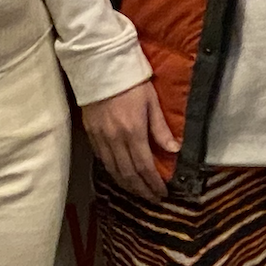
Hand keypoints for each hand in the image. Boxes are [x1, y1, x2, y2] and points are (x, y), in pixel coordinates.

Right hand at [81, 80, 178, 200]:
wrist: (100, 66)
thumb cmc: (132, 81)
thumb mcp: (152, 101)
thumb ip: (161, 128)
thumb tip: (174, 150)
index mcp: (133, 132)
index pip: (144, 167)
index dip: (153, 183)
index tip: (162, 193)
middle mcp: (115, 139)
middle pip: (128, 174)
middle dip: (141, 189)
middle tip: (152, 198)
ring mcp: (100, 138)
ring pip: (113, 170)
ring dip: (126, 185)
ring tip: (138, 192)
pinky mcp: (90, 133)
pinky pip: (102, 160)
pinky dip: (112, 172)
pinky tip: (120, 175)